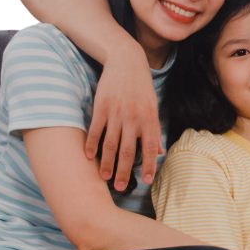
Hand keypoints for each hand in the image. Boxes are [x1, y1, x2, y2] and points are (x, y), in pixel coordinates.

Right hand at [85, 45, 164, 189]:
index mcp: (149, 118)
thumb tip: (159, 151)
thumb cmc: (141, 86)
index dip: (148, 165)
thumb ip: (154, 130)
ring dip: (106, 163)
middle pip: (128, 150)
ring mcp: (116, 113)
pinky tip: (89, 157)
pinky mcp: (101, 108)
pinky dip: (92, 145)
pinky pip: (96, 130)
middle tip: (120, 187)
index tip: (146, 181)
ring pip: (110, 144)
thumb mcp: (153, 106)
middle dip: (124, 171)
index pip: (150, 147)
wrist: (126, 61)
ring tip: (104, 178)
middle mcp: (133, 118)